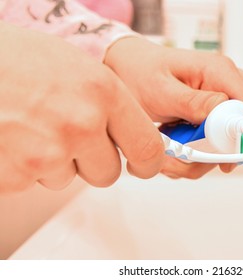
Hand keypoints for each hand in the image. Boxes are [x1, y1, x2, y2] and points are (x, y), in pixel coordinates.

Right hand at [0, 22, 164, 191]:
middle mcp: (81, 123)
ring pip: (67, 178)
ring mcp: (48, 152)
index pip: (147, 147)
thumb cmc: (15, 58)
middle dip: (92, 162)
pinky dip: (23, 167)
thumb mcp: (78, 68)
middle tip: (68, 137)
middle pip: (107, 173)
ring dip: (54, 161)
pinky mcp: (15, 174)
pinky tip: (13, 139)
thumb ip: (109, 103)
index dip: (147, 162)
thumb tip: (130, 134)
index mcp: (103, 92)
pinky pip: (32, 182)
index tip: (142, 166)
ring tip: (31, 128)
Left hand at [104, 37, 242, 178]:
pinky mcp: (213, 115)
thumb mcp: (160, 89)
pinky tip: (172, 149)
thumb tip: (222, 108)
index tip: (218, 161)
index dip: (241, 139)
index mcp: (220, 72)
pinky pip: (213, 143)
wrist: (128, 70)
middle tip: (176, 161)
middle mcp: (226, 87)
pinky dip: (194, 153)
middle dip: (210, 154)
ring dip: (198, 158)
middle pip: (238, 134)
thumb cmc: (141, 73)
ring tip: (167, 157)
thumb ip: (190, 101)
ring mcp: (221, 102)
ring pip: (225, 144)